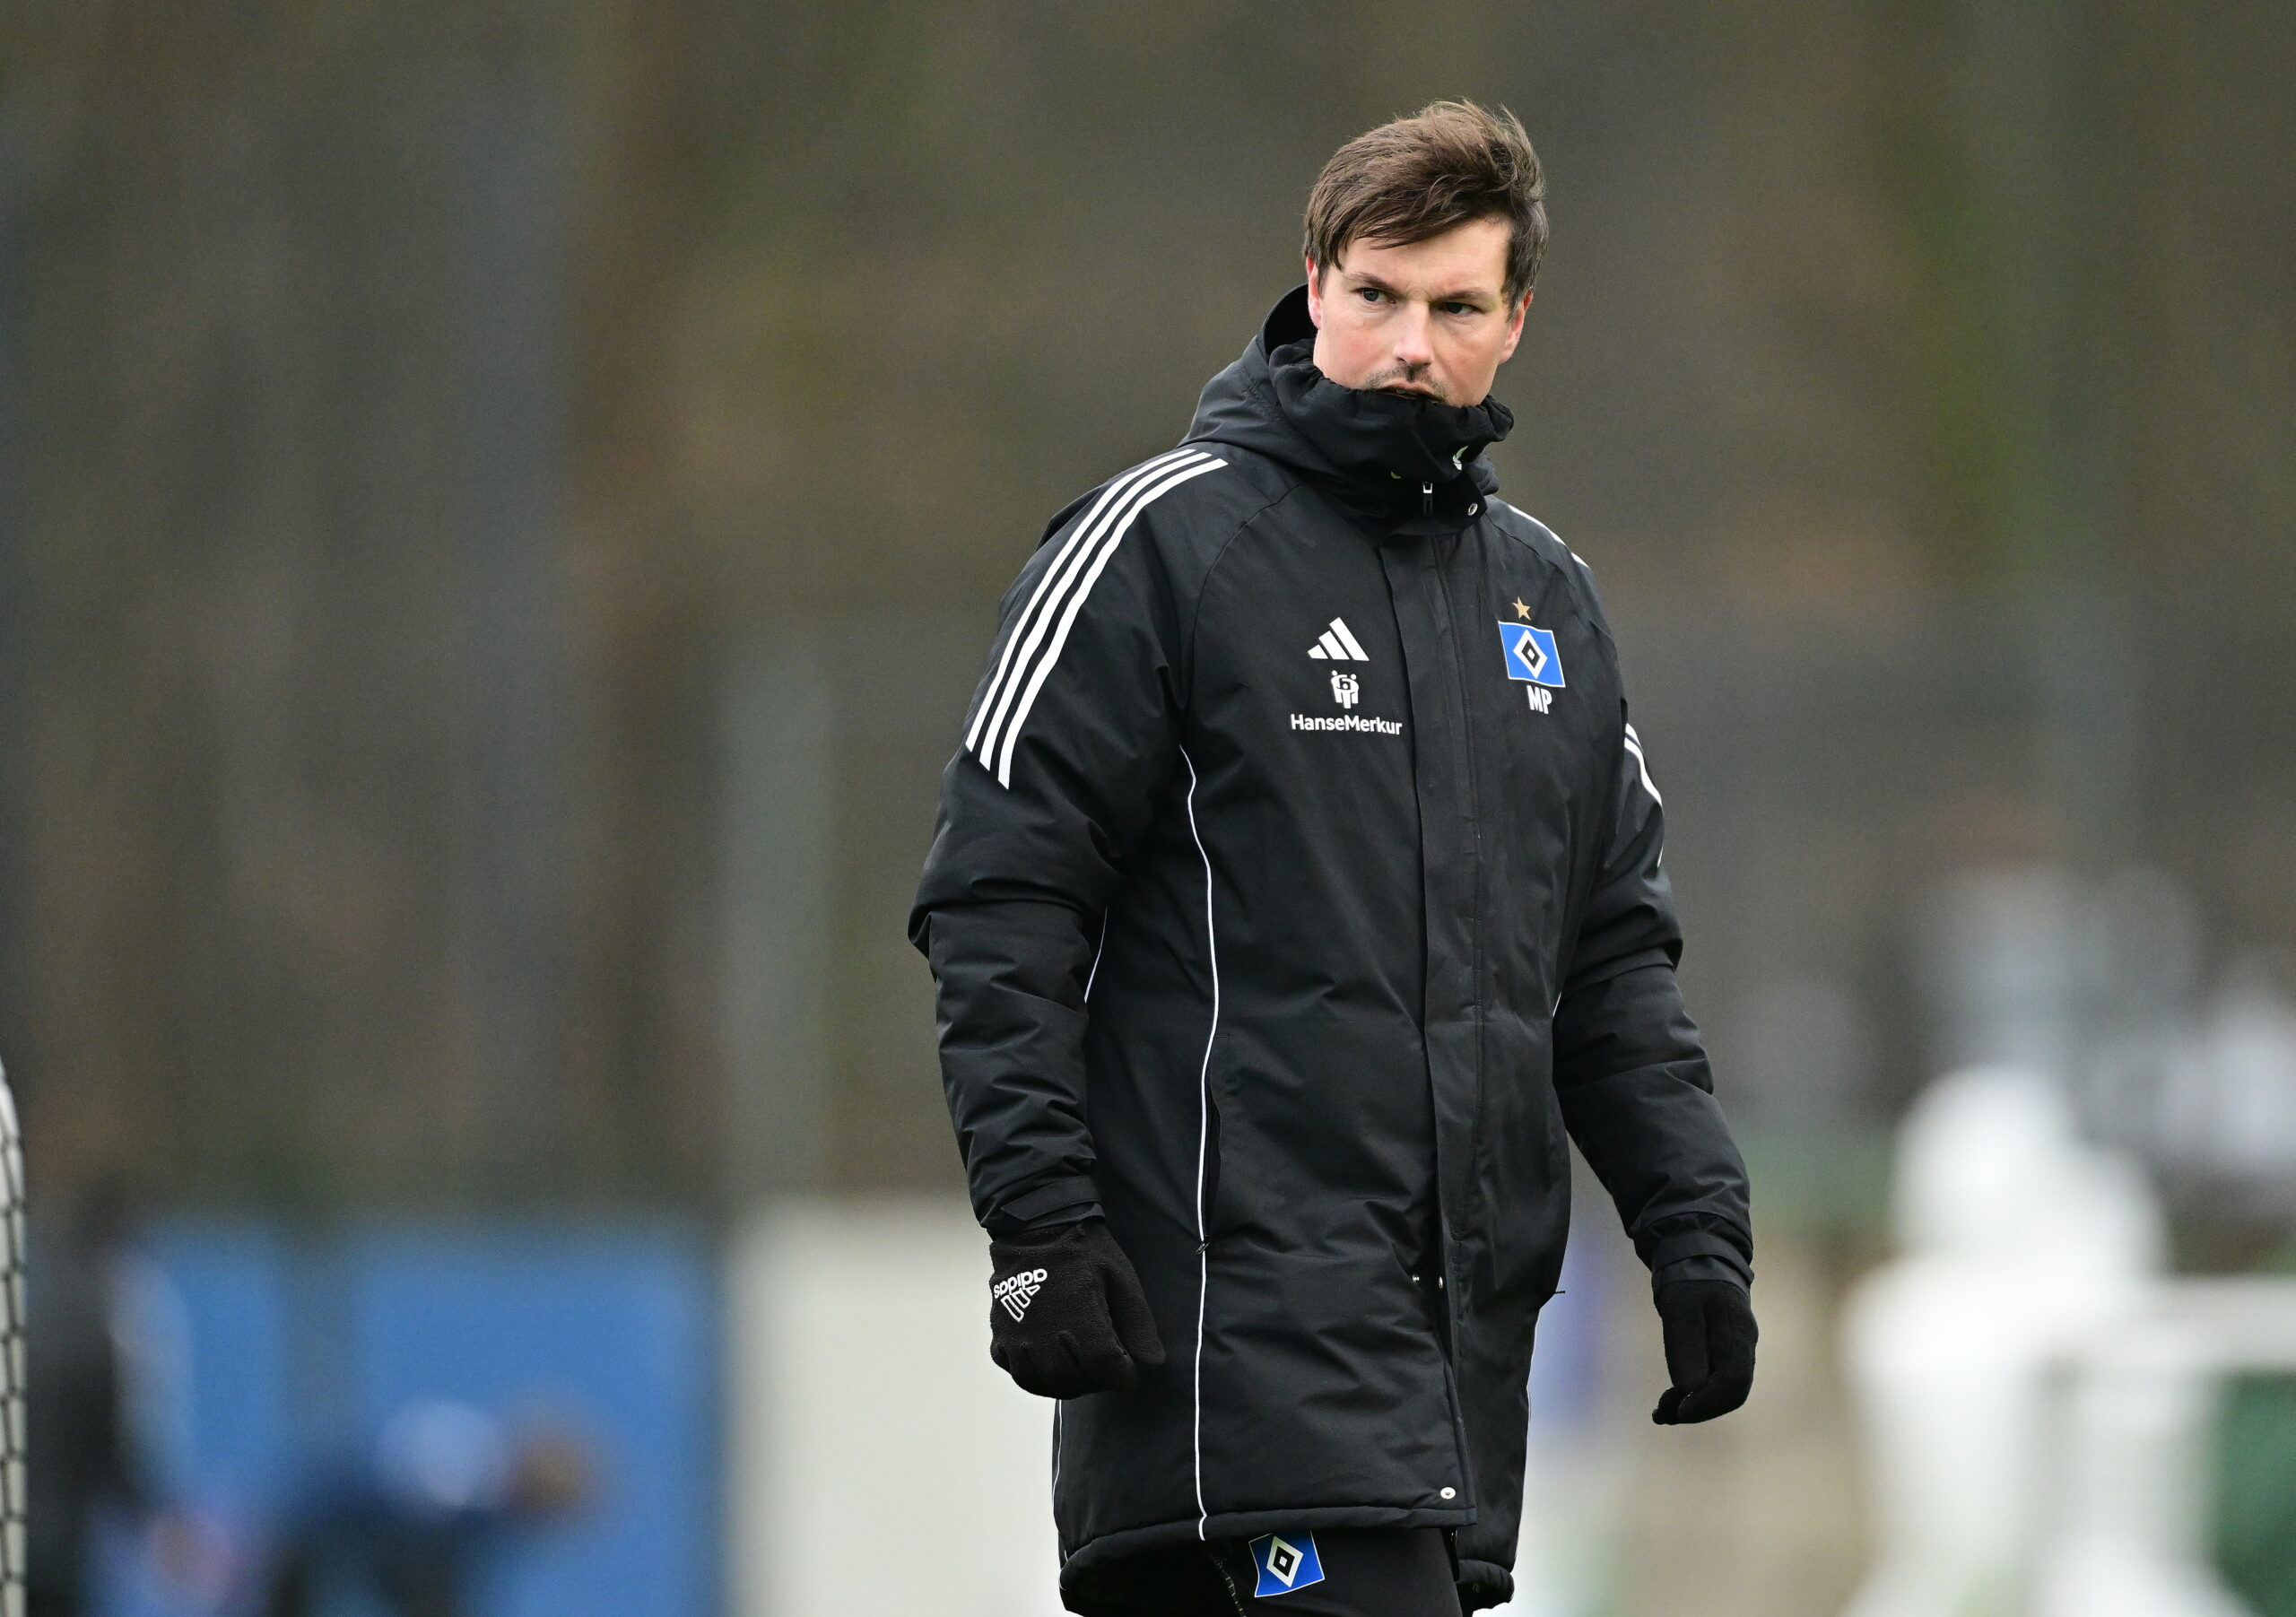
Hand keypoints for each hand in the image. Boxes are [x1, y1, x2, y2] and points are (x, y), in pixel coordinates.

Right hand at [988, 1218, 1165, 1397]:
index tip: (1129, 1369)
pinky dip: (1037, 1375)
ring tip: (1081, 1370)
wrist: (1036, 1226)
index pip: (1107, 1371)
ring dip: (1068, 1384)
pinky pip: (1017, 1372)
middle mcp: (1046, 1336)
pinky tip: (1051, 1362)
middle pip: (1076, 1382)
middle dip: (1098, 1381)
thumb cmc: (1084, 1252)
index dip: (1124, 1376)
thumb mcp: (1122, 1279)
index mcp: (1081, 1321)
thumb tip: (1152, 1363)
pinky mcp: (1000, 1334)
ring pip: (1044, 1383)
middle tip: (1106, 1367)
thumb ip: (1138, 1324)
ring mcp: (1018, 1337)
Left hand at [1651, 1278, 1755, 1423]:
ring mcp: (1738, 1351)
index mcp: (1738, 1332)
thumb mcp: (1679, 1310)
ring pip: (1725, 1392)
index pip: (1734, 1379)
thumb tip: (1688, 1391)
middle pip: (1732, 1392)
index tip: (1679, 1410)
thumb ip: (1685, 1349)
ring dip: (1696, 1407)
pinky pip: (1717, 1383)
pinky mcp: (1726, 1355)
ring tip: (1662, 1413)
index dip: (1709, 1401)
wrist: (1701, 1261)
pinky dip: (1697, 1396)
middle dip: (1700, 1409)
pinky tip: (1672, 1402)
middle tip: (1662, 1414)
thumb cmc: (1689, 1283)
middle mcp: (1745, 1346)